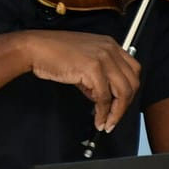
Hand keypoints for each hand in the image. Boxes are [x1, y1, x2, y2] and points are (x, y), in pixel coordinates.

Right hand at [16, 30, 142, 132]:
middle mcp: (110, 49)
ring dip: (117, 112)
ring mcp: (103, 58)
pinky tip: (97, 119)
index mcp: (110, 45)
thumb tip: (102, 98)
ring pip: (123, 91)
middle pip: (132, 82)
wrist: (35, 48)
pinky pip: (104, 97)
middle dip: (125, 105)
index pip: (133, 70)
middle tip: (115, 118)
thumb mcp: (83, 61)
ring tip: (107, 123)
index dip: (129, 91)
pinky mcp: (93, 68)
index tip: (121, 104)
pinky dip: (102, 112)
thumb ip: (97, 77)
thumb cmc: (53, 53)